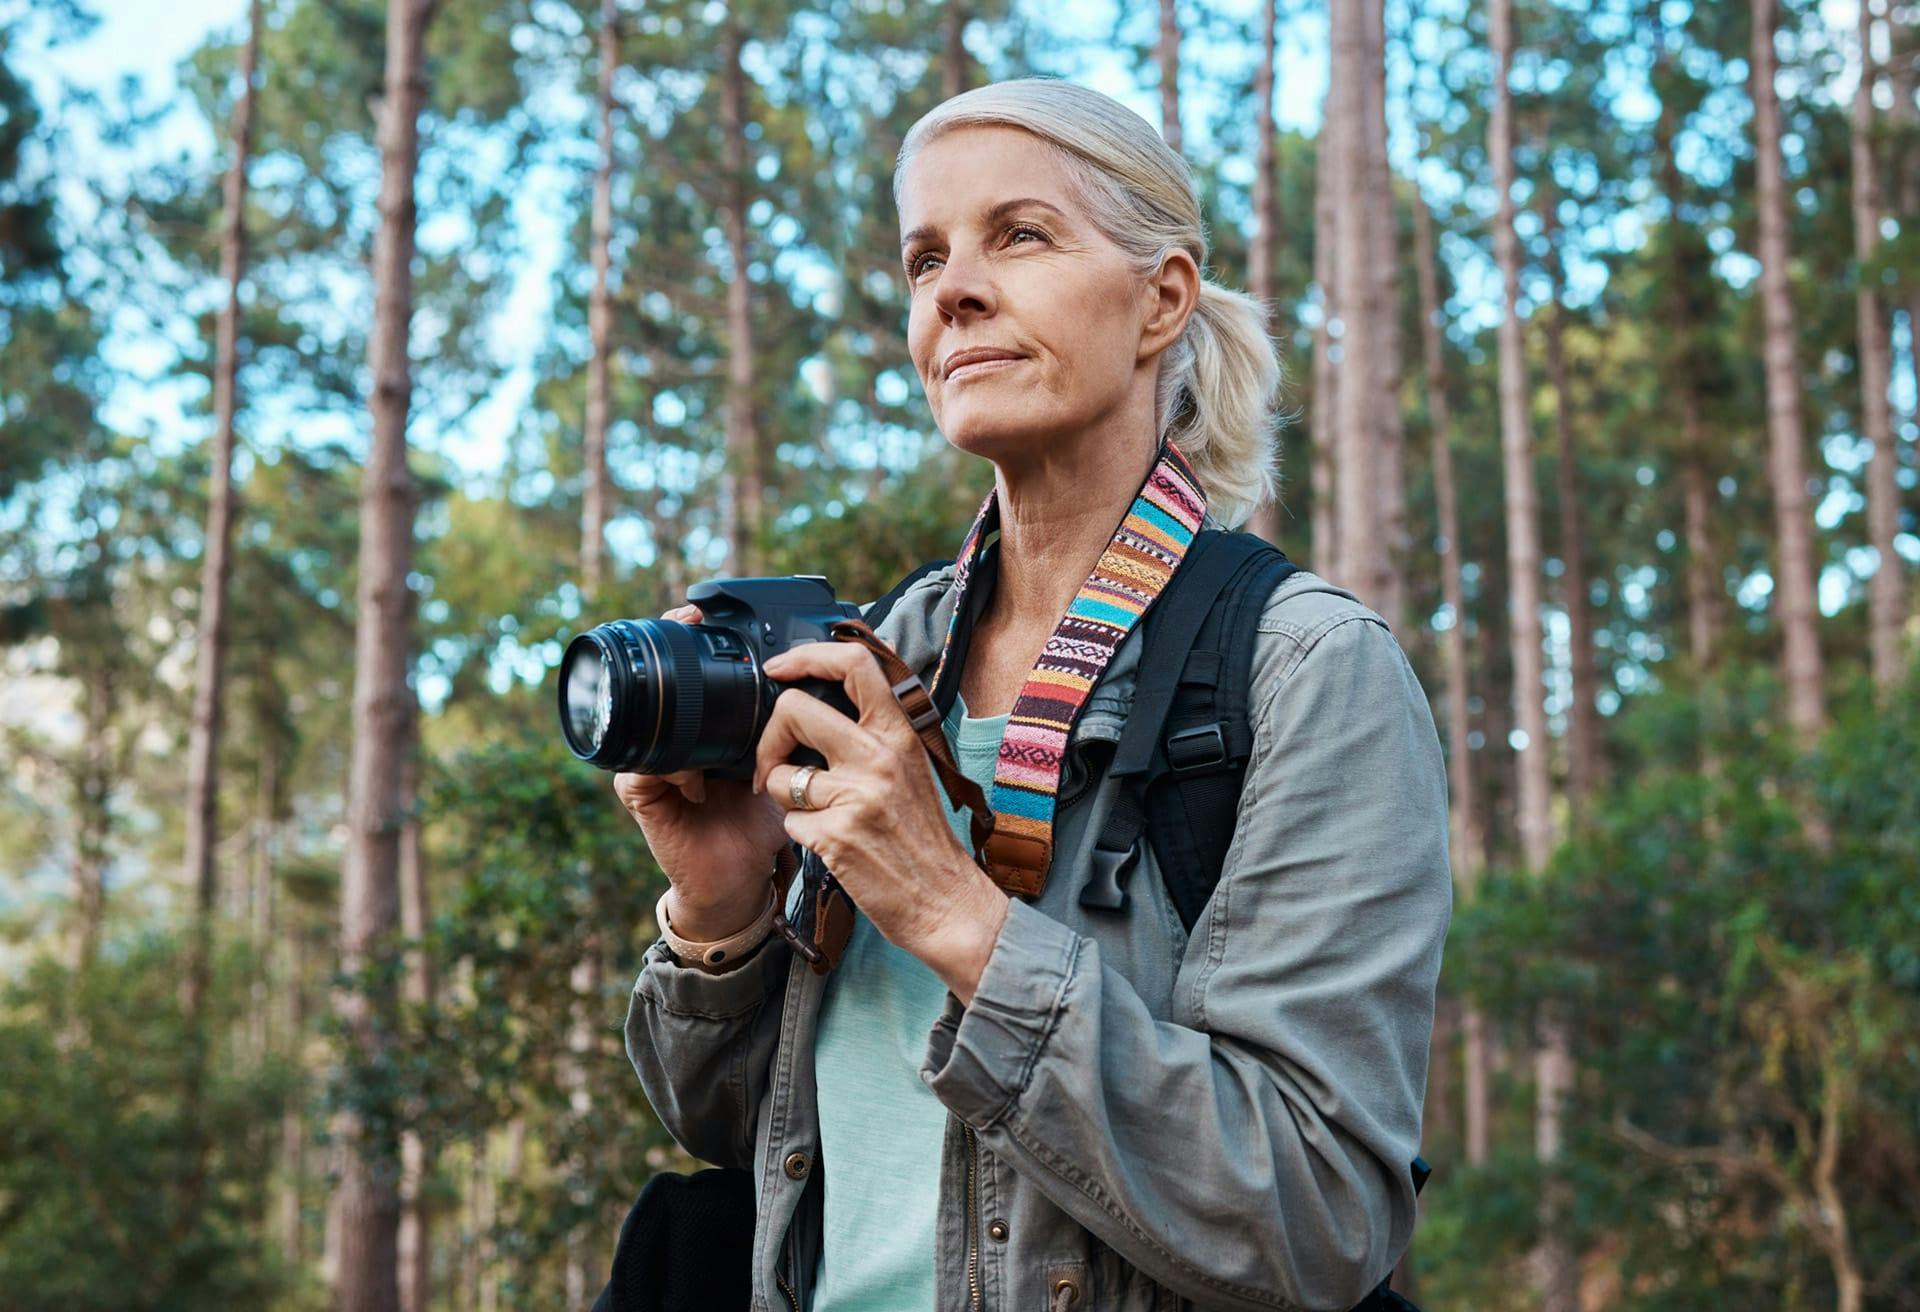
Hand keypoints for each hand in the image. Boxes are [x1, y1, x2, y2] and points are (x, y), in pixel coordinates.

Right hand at [613, 604, 789, 940]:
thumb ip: (802, 726)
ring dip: (667, 710)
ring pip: (646, 723)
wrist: (742, 880)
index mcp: (710, 727)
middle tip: (690, 623)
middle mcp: (677, 740)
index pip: (693, 672)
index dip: (695, 638)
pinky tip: (695, 779)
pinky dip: (668, 770)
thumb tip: (832, 678)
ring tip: (687, 693)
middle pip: (660, 684)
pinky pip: (639, 771)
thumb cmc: (767, 820)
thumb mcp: (791, 764)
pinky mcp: (641, 797)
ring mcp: (654, 765)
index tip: (709, 611)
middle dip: (672, 649)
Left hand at [752, 640, 1008, 1003]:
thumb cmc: (924, 838)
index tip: (782, 668)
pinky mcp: (836, 837)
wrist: (945, 901)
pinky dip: (800, 833)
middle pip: (793, 709)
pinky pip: (789, 821)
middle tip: (774, 763)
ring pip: (780, 775)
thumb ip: (877, 732)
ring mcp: (856, 797)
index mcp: (899, 735)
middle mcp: (878, 758)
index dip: (807, 655)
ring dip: (784, 796)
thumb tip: (832, 694)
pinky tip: (830, 843)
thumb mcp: (911, 769)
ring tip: (817, 813)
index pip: (854, 665)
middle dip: (769, 737)